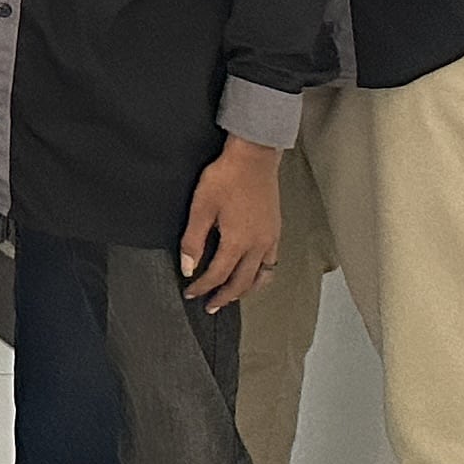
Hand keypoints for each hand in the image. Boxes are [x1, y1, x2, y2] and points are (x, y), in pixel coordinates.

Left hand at [180, 139, 282, 308]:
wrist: (254, 158)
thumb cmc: (226, 178)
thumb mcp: (201, 207)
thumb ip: (193, 240)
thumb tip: (188, 267)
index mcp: (238, 242)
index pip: (218, 275)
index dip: (202, 287)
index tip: (190, 293)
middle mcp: (258, 245)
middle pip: (241, 282)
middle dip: (224, 296)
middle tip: (210, 306)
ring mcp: (270, 239)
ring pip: (260, 276)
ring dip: (244, 290)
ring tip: (231, 296)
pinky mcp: (276, 231)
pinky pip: (270, 263)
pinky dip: (260, 276)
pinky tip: (252, 274)